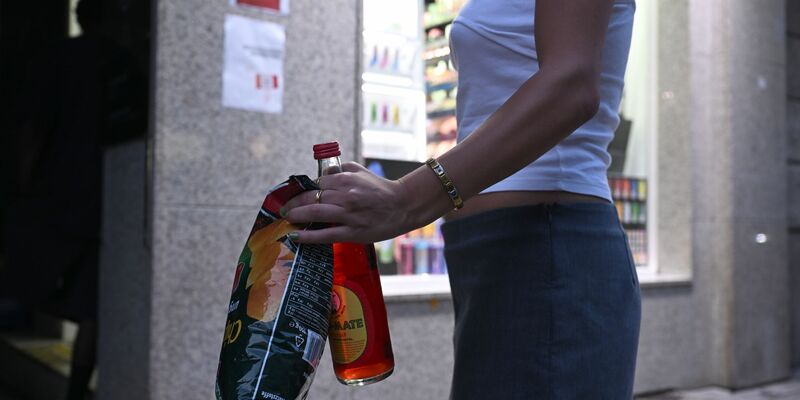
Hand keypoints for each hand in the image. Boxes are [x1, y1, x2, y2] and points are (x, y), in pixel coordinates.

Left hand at [281, 162, 416, 242]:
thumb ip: (341, 169)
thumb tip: (322, 174)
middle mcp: (346, 196)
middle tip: (284, 209)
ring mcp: (349, 215)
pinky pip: (325, 234)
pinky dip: (308, 236)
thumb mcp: (361, 171)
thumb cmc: (381, 189)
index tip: (293, 196)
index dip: (302, 190)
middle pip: (311, 198)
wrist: (402, 206)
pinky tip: (296, 236)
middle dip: (293, 203)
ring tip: (287, 219)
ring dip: (296, 216)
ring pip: (315, 213)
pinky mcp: (352, 233)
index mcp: (346, 179)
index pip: (316, 184)